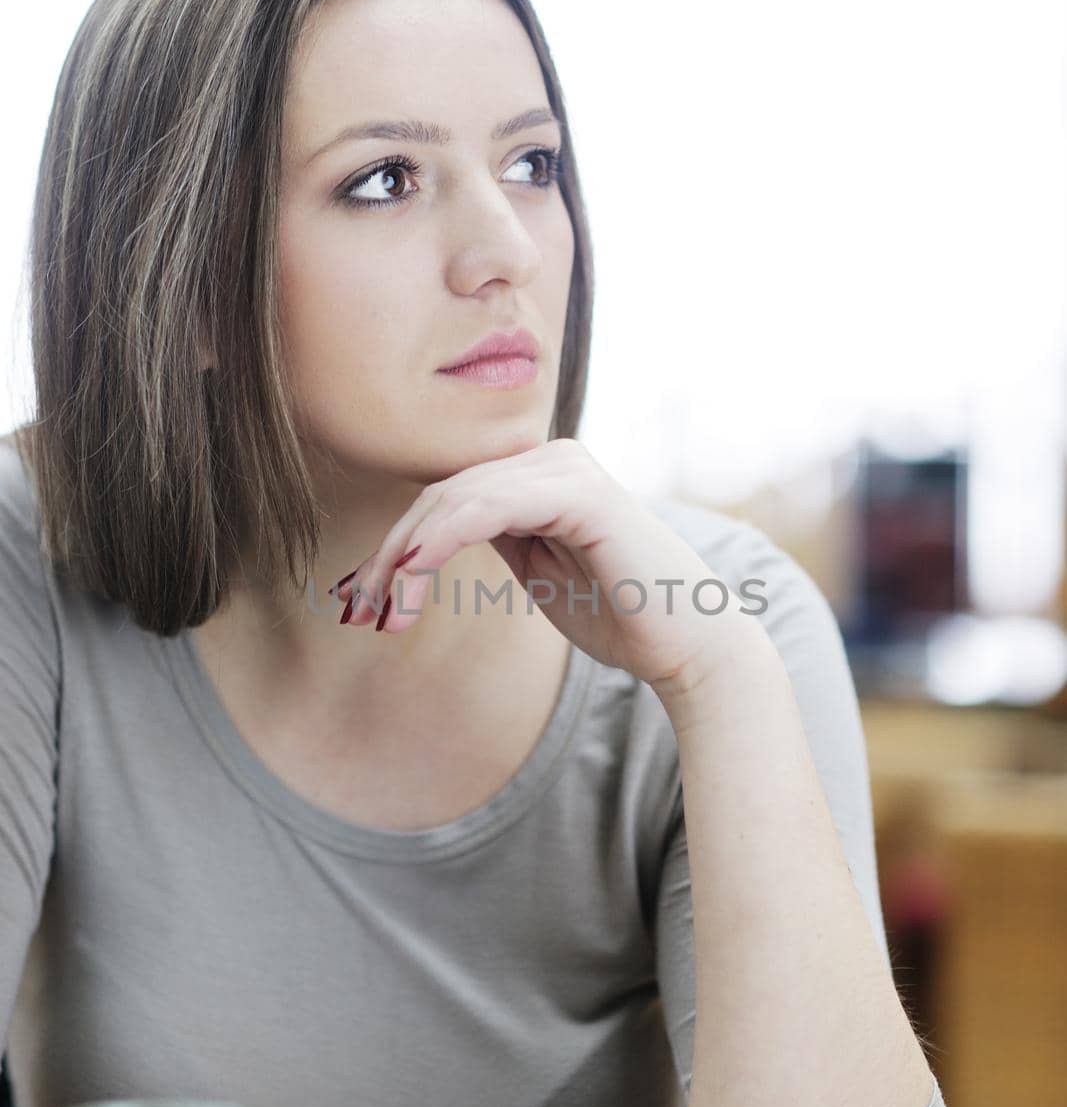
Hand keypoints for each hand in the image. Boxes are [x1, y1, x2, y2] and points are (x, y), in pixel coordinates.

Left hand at [329, 439, 767, 699]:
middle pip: (441, 496)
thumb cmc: (620, 616)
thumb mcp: (538, 571)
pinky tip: (410, 574)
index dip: (395, 548)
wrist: (689, 647)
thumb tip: (428, 534)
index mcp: (541, 475)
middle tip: (354, 614)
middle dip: (388, 558)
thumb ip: (497, 538)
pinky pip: (491, 506)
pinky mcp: (580, 493)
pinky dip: (442, 539)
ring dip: (403, 559)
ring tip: (378, 613)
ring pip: (455, 500)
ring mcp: (567, 469)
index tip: (357, 602)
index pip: (448, 499)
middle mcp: (552, 459)